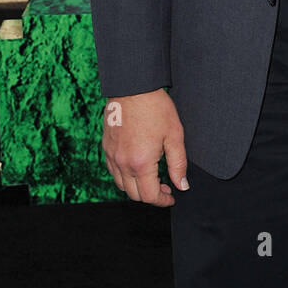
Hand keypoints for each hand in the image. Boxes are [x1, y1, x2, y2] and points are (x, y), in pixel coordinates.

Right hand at [102, 88, 187, 206]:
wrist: (132, 88)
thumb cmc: (155, 108)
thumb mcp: (174, 136)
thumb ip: (178, 164)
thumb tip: (182, 185)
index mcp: (141, 163)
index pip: (149, 196)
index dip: (162, 200)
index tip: (171, 196)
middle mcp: (122, 163)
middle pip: (134, 195)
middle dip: (151, 195)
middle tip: (165, 187)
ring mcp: (111, 155)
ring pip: (121, 185)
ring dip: (136, 187)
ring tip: (151, 177)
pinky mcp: (106, 147)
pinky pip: (113, 171)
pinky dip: (124, 175)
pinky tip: (137, 166)